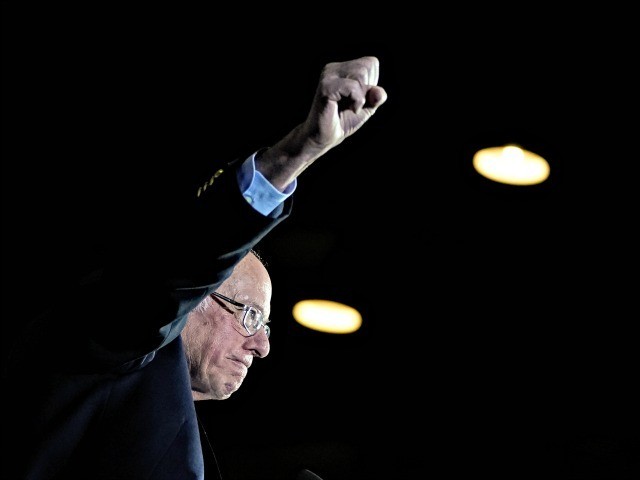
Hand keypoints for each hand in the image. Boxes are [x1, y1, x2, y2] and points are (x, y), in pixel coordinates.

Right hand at [256, 56, 386, 189]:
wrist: (323, 137)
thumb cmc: (343, 121)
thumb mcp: (367, 108)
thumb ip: (376, 97)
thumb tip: (378, 92)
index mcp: (342, 68)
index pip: (371, 63)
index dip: (372, 83)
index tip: (357, 98)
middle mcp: (333, 68)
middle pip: (367, 67)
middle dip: (367, 90)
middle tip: (352, 105)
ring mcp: (328, 76)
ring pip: (361, 74)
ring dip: (361, 96)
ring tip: (349, 107)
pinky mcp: (325, 87)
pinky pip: (353, 87)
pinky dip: (357, 101)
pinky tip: (349, 109)